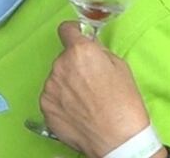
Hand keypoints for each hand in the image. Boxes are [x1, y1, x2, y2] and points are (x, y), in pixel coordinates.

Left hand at [40, 21, 154, 157]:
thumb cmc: (125, 104)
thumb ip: (99, 52)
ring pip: (57, 78)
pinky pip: (52, 96)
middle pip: (64, 59)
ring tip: (85, 102)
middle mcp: (60, 65)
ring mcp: (50, 86)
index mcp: (80, 51)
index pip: (66, 29)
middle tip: (91, 83)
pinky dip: (61, 102)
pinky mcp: (45, 105)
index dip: (73, 32)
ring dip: (67, 84)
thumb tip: (89, 45)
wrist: (118, 139)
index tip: (76, 37)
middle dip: (74, 66)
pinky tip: (77, 112)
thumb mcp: (121, 67)